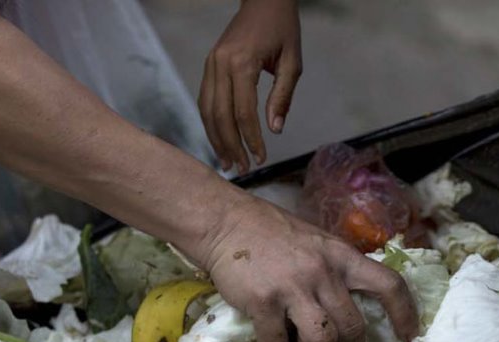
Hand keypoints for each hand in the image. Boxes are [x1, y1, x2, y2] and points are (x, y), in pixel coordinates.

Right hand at [195, 197, 417, 341]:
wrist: (226, 221)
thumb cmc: (271, 231)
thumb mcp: (316, 242)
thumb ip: (336, 268)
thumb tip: (350, 305)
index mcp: (341, 255)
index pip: (388, 285)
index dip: (405, 314)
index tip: (409, 337)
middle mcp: (322, 272)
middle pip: (353, 327)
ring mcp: (292, 288)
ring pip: (320, 339)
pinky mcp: (263, 302)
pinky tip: (268, 332)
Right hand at [198, 0, 301, 172]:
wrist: (263, 1)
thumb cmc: (282, 29)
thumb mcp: (292, 62)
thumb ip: (283, 96)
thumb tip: (274, 129)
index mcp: (242, 63)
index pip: (243, 112)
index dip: (252, 139)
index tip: (261, 159)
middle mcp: (220, 64)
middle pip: (220, 115)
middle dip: (231, 145)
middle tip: (242, 169)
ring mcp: (210, 65)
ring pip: (207, 110)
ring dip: (216, 139)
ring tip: (228, 162)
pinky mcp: (208, 66)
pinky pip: (205, 100)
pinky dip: (211, 123)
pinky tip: (220, 140)